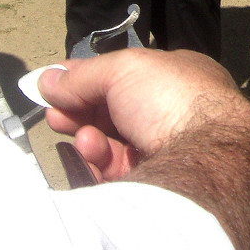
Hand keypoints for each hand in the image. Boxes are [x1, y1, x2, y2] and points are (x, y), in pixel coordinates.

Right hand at [40, 48, 247, 181]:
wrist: (203, 154)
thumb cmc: (170, 97)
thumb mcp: (124, 69)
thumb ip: (84, 75)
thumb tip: (46, 79)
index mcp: (178, 76)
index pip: (127, 75)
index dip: (92, 78)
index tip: (57, 83)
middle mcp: (173, 110)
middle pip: (116, 110)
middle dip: (81, 109)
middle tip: (54, 110)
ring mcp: (165, 147)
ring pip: (113, 141)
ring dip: (86, 132)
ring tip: (65, 125)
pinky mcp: (153, 180)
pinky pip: (116, 168)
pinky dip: (98, 156)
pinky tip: (88, 146)